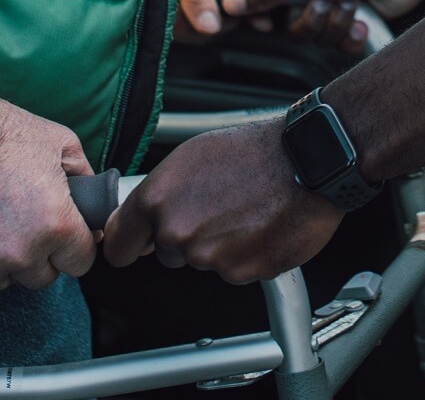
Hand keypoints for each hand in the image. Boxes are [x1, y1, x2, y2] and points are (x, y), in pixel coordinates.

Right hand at [0, 94, 97, 292]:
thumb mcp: (61, 143)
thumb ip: (86, 181)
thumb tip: (95, 208)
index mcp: (56, 225)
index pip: (81, 262)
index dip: (73, 246)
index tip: (60, 234)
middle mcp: (20, 252)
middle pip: (42, 277)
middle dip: (37, 255)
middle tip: (20, 222)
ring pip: (2, 280)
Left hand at [102, 119, 343, 283]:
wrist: (306, 162)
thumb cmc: (253, 151)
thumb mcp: (189, 157)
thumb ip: (160, 194)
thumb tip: (146, 217)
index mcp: (157, 201)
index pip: (118, 245)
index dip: (127, 245)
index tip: (134, 246)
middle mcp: (178, 233)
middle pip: (166, 254)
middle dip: (184, 238)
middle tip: (214, 209)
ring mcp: (209, 257)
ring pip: (202, 261)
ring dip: (218, 245)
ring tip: (242, 211)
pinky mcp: (242, 273)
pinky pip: (234, 270)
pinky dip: (245, 255)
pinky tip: (259, 226)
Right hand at [224, 0, 424, 49]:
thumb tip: (231, 2)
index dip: (265, 15)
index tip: (271, 22)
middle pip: (292, 27)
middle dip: (312, 21)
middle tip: (325, 3)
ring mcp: (333, 5)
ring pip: (318, 38)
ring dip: (336, 25)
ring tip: (350, 3)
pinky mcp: (355, 20)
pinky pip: (341, 45)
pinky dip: (352, 36)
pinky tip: (361, 20)